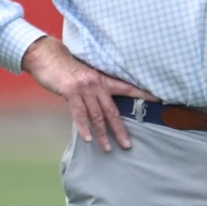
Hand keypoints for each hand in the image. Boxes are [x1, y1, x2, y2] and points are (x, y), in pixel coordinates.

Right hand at [21, 36, 158, 151]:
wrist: (47, 56)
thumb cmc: (65, 67)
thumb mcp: (84, 75)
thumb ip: (94, 88)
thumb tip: (101, 103)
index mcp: (102, 79)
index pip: (127, 88)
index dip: (143, 94)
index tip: (159, 101)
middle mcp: (96, 83)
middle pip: (113, 110)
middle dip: (121, 130)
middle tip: (127, 145)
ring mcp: (84, 87)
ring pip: (97, 115)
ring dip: (103, 134)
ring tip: (108, 149)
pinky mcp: (71, 91)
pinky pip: (79, 113)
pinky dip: (84, 127)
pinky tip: (88, 139)